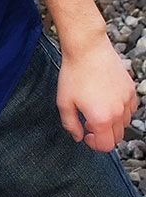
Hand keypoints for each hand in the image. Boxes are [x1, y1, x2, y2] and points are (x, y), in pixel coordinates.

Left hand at [56, 32, 137, 151]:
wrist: (88, 50)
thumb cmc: (74, 74)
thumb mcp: (64, 103)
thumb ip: (71, 125)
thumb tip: (78, 137)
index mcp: (102, 119)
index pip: (106, 146)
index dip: (94, 145)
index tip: (86, 134)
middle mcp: (118, 112)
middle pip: (117, 137)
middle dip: (103, 135)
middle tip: (89, 123)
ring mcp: (127, 100)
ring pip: (125, 124)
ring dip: (112, 123)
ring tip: (98, 110)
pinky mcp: (131, 89)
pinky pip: (131, 109)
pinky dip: (122, 111)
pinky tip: (108, 102)